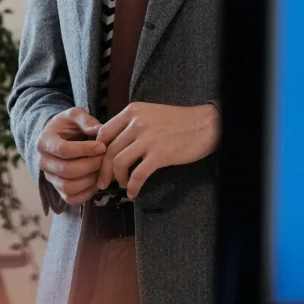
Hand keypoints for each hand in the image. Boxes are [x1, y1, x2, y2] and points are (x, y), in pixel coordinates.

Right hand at [37, 107, 104, 206]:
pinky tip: (97, 180)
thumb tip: (99, 130)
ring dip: (90, 180)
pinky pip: (71, 198)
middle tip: (106, 157)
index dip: (85, 150)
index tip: (102, 146)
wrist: (58, 139)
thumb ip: (85, 119)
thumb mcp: (74, 115)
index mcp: (44, 142)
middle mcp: (43, 162)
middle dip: (91, 165)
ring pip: (68, 187)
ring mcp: (50, 178)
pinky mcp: (58, 190)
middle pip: (67, 170)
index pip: (63, 150)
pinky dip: (87, 193)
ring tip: (102, 169)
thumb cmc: (68, 126)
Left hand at [95, 103, 219, 198]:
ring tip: (123, 185)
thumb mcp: (151, 114)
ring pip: (119, 162)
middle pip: (108, 150)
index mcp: (133, 111)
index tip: (99, 163)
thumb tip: (115, 144)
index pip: (103, 132)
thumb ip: (132, 124)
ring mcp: (148, 138)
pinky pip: (138, 174)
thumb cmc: (179, 122)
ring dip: (117, 178)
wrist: (206, 125)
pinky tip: (134, 193)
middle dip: (103, 170)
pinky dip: (133, 186)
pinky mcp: (160, 154)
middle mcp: (137, 122)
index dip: (98, 151)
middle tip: (103, 182)